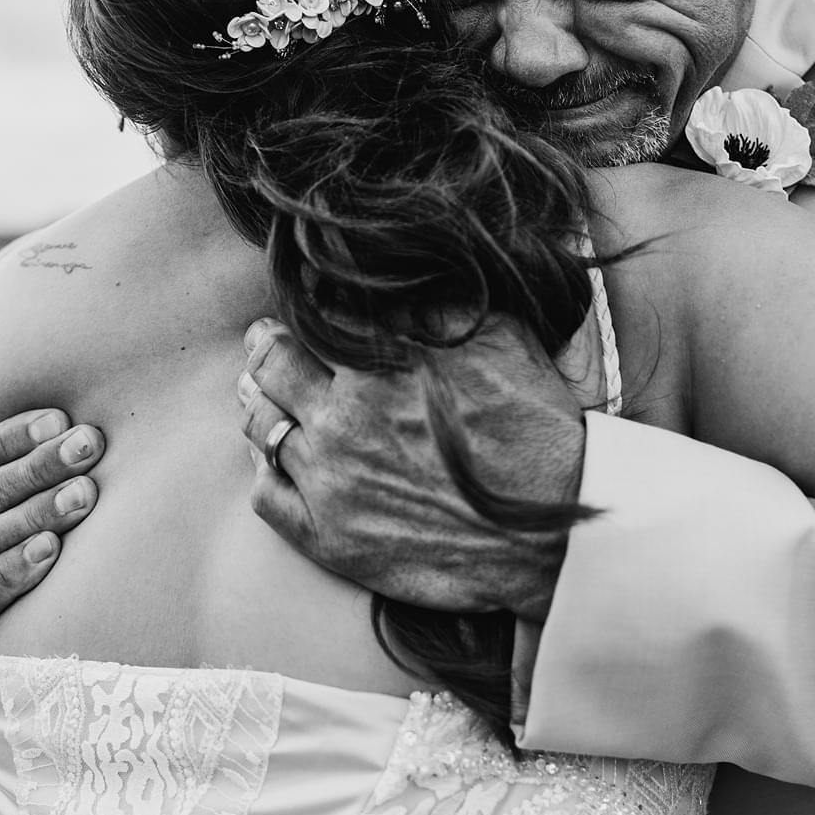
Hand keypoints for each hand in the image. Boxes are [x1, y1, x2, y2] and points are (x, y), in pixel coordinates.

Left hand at [236, 318, 584, 619]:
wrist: (554, 535)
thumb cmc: (536, 433)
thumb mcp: (501, 339)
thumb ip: (438, 303)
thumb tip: (396, 277)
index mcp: (381, 363)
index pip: (311, 314)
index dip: (305, 303)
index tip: (304, 304)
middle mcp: (345, 418)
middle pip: (272, 362)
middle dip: (267, 345)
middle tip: (266, 341)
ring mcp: (332, 480)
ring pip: (261, 425)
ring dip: (260, 402)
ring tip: (264, 394)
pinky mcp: (331, 537)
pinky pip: (266, 495)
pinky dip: (265, 470)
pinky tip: (278, 460)